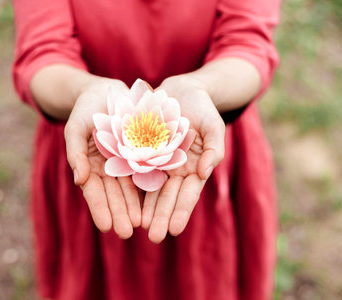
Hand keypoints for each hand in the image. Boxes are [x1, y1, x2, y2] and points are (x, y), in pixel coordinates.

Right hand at [64, 79, 141, 238]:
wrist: (107, 91)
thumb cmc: (85, 109)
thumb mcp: (76, 128)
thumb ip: (76, 153)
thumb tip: (79, 180)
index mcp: (89, 165)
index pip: (94, 192)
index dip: (99, 208)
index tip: (105, 226)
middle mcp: (108, 168)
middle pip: (114, 194)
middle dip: (119, 213)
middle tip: (126, 233)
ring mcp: (125, 161)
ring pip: (130, 188)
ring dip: (134, 206)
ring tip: (141, 224)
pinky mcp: (141, 152)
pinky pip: (145, 171)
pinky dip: (148, 186)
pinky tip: (154, 201)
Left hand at [141, 75, 224, 242]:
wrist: (181, 91)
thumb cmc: (202, 108)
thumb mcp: (213, 125)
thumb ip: (214, 148)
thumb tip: (204, 172)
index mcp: (195, 167)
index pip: (189, 194)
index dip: (182, 211)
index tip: (174, 229)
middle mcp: (176, 169)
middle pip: (169, 197)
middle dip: (162, 216)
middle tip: (154, 238)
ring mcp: (160, 162)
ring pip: (152, 189)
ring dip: (147, 208)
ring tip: (139, 226)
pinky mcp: (144, 152)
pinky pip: (138, 171)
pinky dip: (134, 186)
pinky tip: (127, 201)